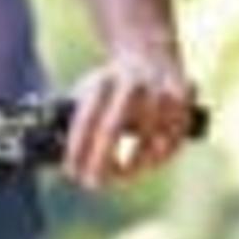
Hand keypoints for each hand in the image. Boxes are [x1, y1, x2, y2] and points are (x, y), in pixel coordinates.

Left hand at [60, 54, 197, 190]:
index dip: (76, 149)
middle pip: (112, 128)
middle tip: (92, 184)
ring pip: (147, 138)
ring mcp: (160, 91)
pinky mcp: (183, 101)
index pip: (85, 118)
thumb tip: (54, 156)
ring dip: (133, 165)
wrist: (151, 54)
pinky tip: (148, 164)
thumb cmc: (112, 88)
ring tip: (121, 176)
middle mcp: (131, 83)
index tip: (71, 172)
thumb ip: (73, 119)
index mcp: (103, 80)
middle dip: (99, 161)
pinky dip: (160, 157)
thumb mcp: (89, 92)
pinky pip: (173, 139)